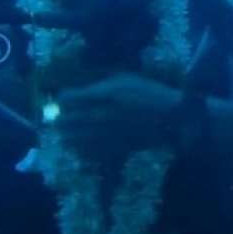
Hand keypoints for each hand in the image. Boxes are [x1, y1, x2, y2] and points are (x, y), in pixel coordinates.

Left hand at [55, 74, 179, 151]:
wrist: (171, 118)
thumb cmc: (148, 93)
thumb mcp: (124, 79)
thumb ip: (99, 86)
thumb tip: (78, 95)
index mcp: (103, 96)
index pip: (67, 98)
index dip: (64, 98)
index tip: (67, 98)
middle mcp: (101, 116)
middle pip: (64, 121)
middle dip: (61, 118)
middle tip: (63, 117)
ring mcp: (106, 136)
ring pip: (71, 140)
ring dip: (67, 135)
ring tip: (69, 132)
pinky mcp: (112, 150)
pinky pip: (86, 154)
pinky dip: (80, 150)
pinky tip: (83, 145)